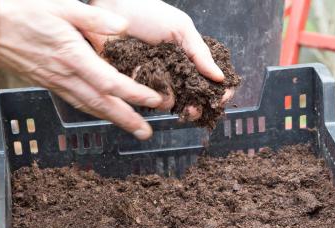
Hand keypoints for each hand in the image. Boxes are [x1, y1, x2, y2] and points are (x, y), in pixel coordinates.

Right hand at [0, 0, 161, 139]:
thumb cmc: (24, 12)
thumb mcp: (61, 6)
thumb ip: (94, 17)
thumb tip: (123, 26)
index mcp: (73, 56)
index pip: (109, 82)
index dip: (133, 94)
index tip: (154, 100)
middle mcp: (66, 76)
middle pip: (102, 104)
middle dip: (127, 119)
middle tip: (147, 133)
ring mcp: (56, 83)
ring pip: (89, 107)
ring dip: (112, 120)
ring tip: (133, 129)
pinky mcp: (49, 85)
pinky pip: (76, 103)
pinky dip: (94, 111)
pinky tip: (104, 114)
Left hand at [86, 0, 234, 119]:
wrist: (113, 7)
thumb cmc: (148, 12)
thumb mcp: (181, 28)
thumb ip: (200, 53)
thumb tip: (221, 77)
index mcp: (189, 60)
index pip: (210, 83)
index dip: (218, 94)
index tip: (220, 99)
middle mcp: (174, 73)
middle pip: (191, 100)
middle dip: (195, 108)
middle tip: (192, 109)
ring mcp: (154, 80)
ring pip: (168, 103)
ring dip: (169, 101)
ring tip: (165, 93)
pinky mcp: (133, 83)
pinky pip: (143, 97)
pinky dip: (146, 95)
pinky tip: (146, 86)